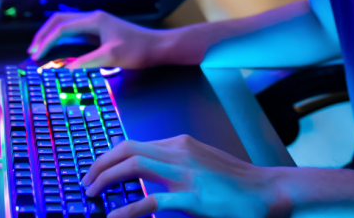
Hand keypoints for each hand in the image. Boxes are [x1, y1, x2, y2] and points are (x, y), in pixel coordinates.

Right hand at [27, 10, 167, 66]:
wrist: (158, 47)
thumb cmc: (138, 49)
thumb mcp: (112, 57)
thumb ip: (87, 62)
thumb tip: (65, 70)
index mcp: (94, 20)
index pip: (62, 27)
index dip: (46, 41)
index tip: (36, 56)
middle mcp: (93, 18)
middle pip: (59, 21)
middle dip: (43, 34)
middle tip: (32, 51)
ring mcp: (96, 24)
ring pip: (66, 25)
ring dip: (51, 36)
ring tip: (39, 50)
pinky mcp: (99, 32)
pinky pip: (74, 32)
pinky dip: (61, 39)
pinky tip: (57, 49)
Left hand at [82, 136, 286, 217]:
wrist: (267, 192)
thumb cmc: (236, 183)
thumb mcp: (201, 164)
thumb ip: (175, 165)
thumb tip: (148, 174)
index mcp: (181, 144)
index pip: (134, 142)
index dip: (108, 155)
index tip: (95, 170)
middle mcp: (180, 152)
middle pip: (127, 149)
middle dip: (100, 164)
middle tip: (86, 181)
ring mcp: (186, 174)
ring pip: (133, 166)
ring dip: (106, 179)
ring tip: (93, 193)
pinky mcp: (192, 198)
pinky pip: (151, 202)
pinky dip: (127, 209)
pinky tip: (114, 217)